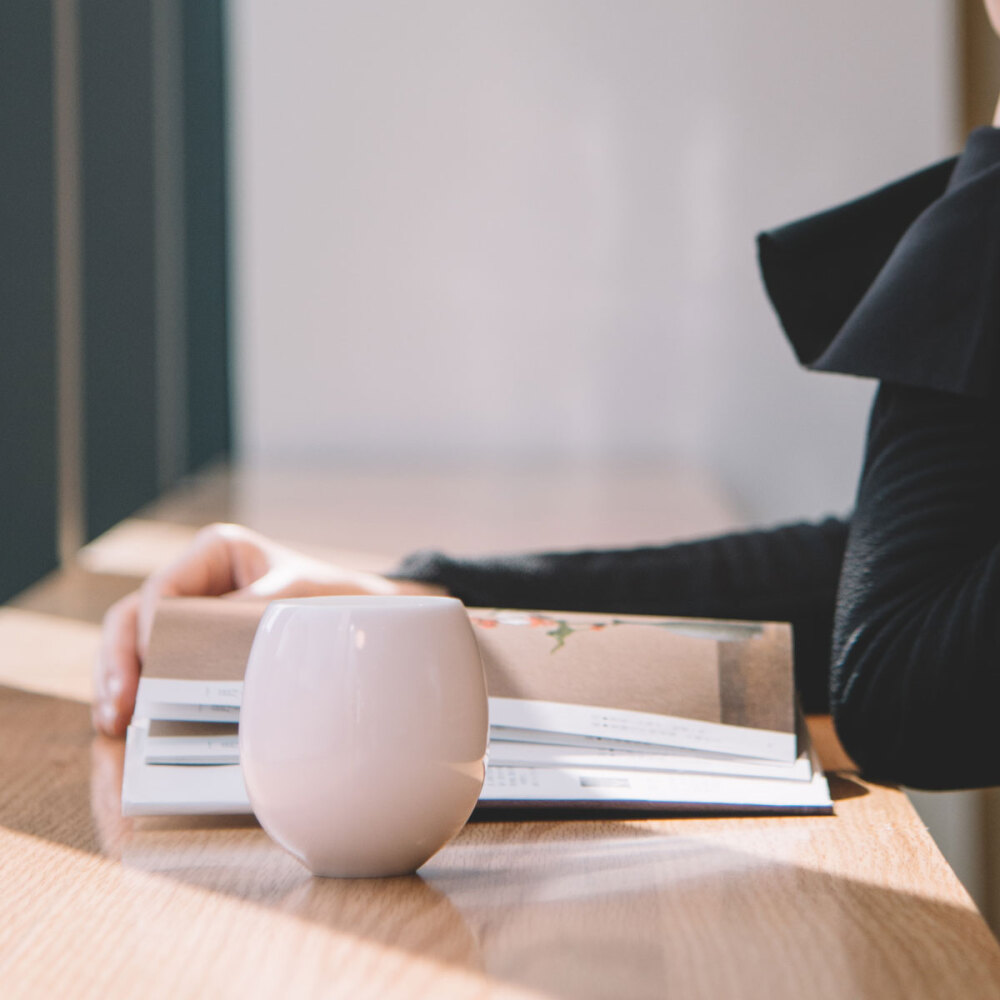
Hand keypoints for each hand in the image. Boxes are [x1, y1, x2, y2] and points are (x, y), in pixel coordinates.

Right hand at [92, 522, 446, 735]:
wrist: (364, 617)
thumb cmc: (334, 598)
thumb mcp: (299, 599)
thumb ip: (256, 614)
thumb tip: (211, 648)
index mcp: (216, 552)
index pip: (162, 590)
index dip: (147, 631)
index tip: (148, 669)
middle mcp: (196, 580)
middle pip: (134, 617)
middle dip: (119, 661)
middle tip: (119, 706)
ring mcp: (192, 615)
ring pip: (133, 644)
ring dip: (119, 680)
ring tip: (114, 720)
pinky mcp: (196, 648)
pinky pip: (155, 667)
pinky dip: (140, 691)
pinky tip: (130, 721)